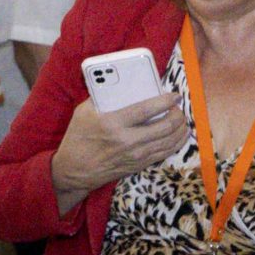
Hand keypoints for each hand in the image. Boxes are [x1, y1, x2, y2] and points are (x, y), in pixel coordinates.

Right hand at [50, 93, 185, 211]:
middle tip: (177, 107)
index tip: (174, 96)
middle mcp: (127, 140)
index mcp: (112, 123)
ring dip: (181, 127)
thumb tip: (119, 83)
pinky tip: (180, 134)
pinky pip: (166, 152)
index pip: (146, 110)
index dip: (165, 101)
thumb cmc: (78, 139)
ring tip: (181, 118)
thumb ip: (101, 97)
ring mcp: (136, 155)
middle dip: (177, 114)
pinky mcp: (139, 164)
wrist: (73, 171)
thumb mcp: (83, 113)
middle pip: (165, 126)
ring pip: (170, 140)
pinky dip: (177, 142)